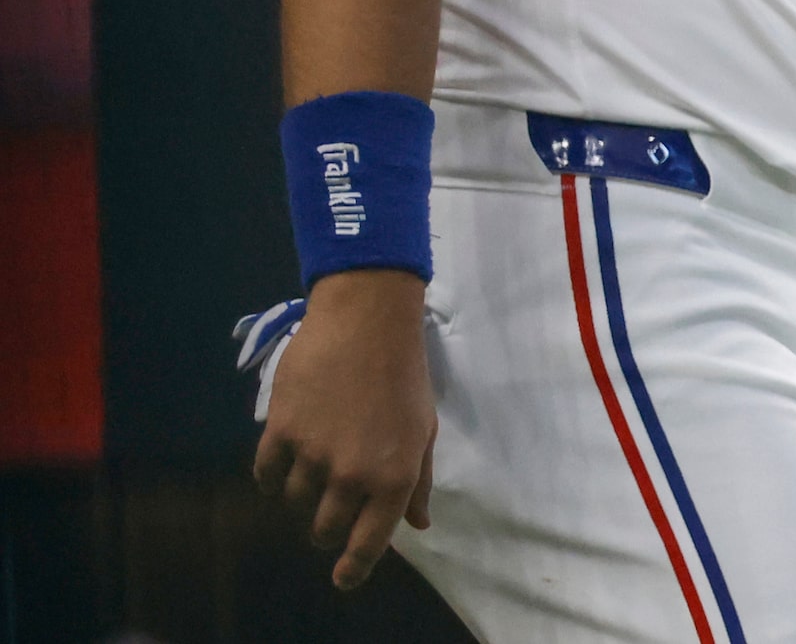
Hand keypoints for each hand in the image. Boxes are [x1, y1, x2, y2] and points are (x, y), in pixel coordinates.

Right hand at [251, 268, 436, 589]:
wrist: (366, 321)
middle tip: (332, 503)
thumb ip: (418, 481)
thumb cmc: (404, 373)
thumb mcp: (424, 428)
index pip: (368, 543)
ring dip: (303, 491)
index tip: (343, 579)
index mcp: (394, 477)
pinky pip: (265, 476)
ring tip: (317, 459)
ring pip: (295, 502)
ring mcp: (313, 456)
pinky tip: (285, 455)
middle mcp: (352, 475)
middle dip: (328, 525)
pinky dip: (272, 473)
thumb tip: (418, 524)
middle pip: (325, 529)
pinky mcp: (280, 433)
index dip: (353, 569)